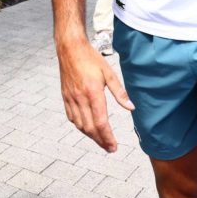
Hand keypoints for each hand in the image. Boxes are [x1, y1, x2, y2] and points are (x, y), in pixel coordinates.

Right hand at [57, 38, 133, 152]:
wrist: (70, 49)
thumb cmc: (91, 58)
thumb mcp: (109, 73)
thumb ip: (120, 93)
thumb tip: (131, 108)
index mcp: (93, 93)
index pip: (101, 122)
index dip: (108, 137)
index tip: (114, 146)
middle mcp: (80, 98)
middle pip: (90, 128)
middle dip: (100, 141)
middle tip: (110, 148)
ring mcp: (70, 98)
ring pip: (80, 125)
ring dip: (90, 136)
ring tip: (100, 140)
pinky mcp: (65, 97)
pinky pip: (71, 117)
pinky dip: (80, 126)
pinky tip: (86, 128)